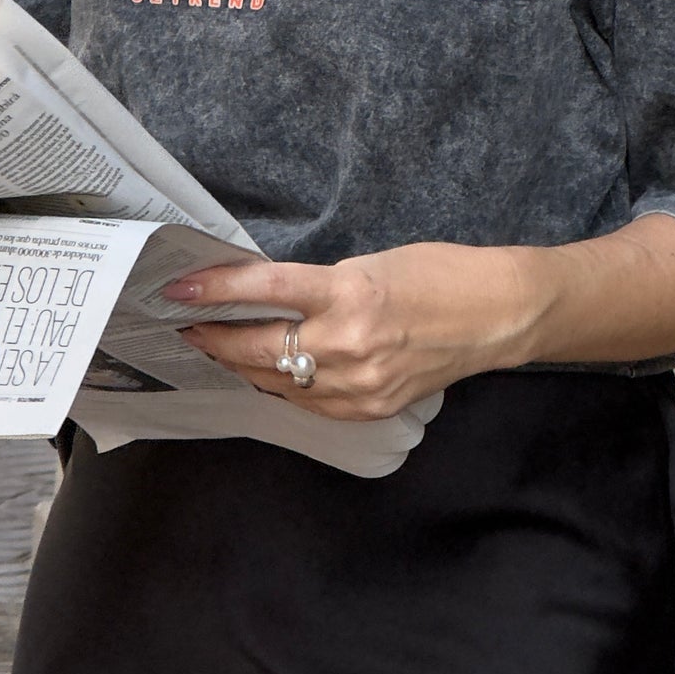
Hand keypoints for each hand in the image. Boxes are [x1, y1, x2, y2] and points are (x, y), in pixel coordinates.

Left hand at [163, 242, 534, 419]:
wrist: (497, 315)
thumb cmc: (439, 274)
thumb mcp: (370, 264)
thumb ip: (318, 287)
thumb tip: (267, 300)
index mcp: (350, 294)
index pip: (265, 292)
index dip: (215, 291)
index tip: (177, 290)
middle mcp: (349, 345)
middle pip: (260, 348)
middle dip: (216, 338)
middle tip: (188, 324)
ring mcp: (359, 385)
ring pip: (277, 381)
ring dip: (244, 364)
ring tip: (220, 346)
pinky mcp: (369, 408)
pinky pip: (307, 401)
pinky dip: (284, 384)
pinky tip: (270, 370)